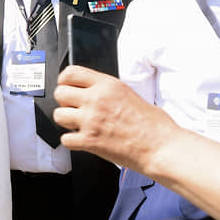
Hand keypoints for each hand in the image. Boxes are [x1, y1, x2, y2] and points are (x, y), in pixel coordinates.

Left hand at [53, 65, 175, 172]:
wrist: (162, 147)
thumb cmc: (154, 124)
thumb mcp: (129, 93)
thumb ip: (106, 90)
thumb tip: (90, 91)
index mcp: (107, 85)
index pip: (70, 73)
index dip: (64, 80)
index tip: (66, 86)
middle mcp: (96, 99)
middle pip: (60, 93)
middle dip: (64, 102)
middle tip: (74, 108)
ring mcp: (90, 120)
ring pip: (58, 115)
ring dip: (66, 122)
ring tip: (79, 125)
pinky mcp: (89, 140)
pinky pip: (65, 139)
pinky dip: (71, 142)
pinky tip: (82, 141)